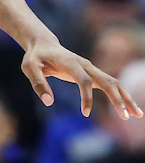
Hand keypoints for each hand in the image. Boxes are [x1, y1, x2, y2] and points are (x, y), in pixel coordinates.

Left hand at [21, 39, 142, 118]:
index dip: (87, 96)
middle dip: (118, 99)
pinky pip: (111, 85)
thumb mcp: (29, 68)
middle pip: (108, 81)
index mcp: (71, 63)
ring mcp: (92, 69)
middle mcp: (86, 65)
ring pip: (114, 83)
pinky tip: (128, 109)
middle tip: (126, 117)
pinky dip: (121, 96)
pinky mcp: (93, 74)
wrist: (44, 45)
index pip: (84, 80)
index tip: (85, 113)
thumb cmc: (36, 57)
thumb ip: (38, 84)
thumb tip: (49, 102)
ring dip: (126, 98)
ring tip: (137, 115)